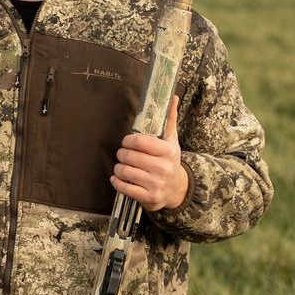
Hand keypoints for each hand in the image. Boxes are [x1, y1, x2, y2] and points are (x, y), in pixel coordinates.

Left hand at [111, 95, 188, 211]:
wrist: (178, 189)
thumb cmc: (170, 161)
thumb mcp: (172, 141)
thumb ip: (170, 119)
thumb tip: (173, 97)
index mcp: (168, 152)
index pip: (138, 141)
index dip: (127, 141)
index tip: (127, 142)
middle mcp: (163, 168)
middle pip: (128, 156)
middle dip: (122, 154)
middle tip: (124, 155)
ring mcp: (156, 184)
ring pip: (123, 171)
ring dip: (118, 168)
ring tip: (123, 167)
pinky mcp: (149, 197)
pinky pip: (123, 187)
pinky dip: (116, 182)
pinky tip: (119, 178)